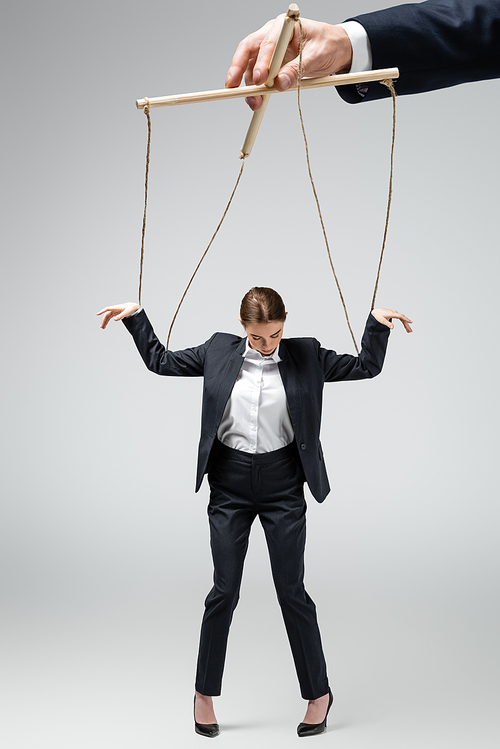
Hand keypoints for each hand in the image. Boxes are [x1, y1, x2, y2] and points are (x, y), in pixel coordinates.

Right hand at [96, 303, 139, 328]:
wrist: (134, 307)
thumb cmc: (131, 308)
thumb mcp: (126, 313)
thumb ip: (120, 316)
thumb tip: (114, 319)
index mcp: (116, 308)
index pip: (107, 309)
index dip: (102, 311)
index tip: (97, 314)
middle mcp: (114, 309)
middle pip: (107, 314)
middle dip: (103, 320)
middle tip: (101, 326)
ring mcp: (115, 311)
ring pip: (108, 316)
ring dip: (105, 321)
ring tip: (103, 327)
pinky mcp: (116, 314)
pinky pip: (110, 317)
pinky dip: (108, 321)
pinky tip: (106, 324)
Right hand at [225, 16, 352, 110]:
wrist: (337, 49)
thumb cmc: (328, 45)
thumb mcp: (317, 56)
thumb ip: (298, 69)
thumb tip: (280, 84)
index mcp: (285, 27)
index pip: (267, 43)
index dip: (261, 61)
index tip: (261, 79)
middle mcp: (272, 36)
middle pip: (248, 50)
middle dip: (238, 69)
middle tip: (232, 87)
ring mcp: (270, 51)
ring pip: (251, 67)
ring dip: (249, 86)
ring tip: (254, 103)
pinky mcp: (271, 65)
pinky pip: (258, 77)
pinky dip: (256, 90)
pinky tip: (257, 100)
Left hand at [371, 308, 412, 332]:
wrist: (376, 311)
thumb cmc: (378, 315)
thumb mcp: (382, 320)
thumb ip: (387, 324)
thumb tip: (392, 327)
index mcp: (392, 313)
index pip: (401, 316)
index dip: (406, 319)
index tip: (410, 322)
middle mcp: (394, 312)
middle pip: (403, 318)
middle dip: (407, 325)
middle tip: (410, 330)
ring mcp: (395, 313)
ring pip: (402, 319)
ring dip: (406, 324)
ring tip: (409, 330)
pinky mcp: (394, 314)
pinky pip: (401, 318)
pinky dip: (403, 322)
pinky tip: (406, 326)